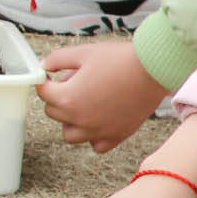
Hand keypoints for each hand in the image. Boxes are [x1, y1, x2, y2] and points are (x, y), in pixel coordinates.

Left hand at [37, 38, 169, 150]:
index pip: (43, 93)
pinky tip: (99, 119)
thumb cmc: (121, 59)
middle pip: (54, 113)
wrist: (154, 69)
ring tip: (84, 104)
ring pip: (70, 134)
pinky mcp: (116, 135)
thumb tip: (44, 66)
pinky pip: (96, 145)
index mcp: (68, 98)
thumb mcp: (83, 52)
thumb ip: (57, 59)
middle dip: (59, 97)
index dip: (47, 81)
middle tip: (75, 83)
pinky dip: (93, 136)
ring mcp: (98, 130)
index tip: (53, 76)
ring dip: (71, 121)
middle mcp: (80, 119)